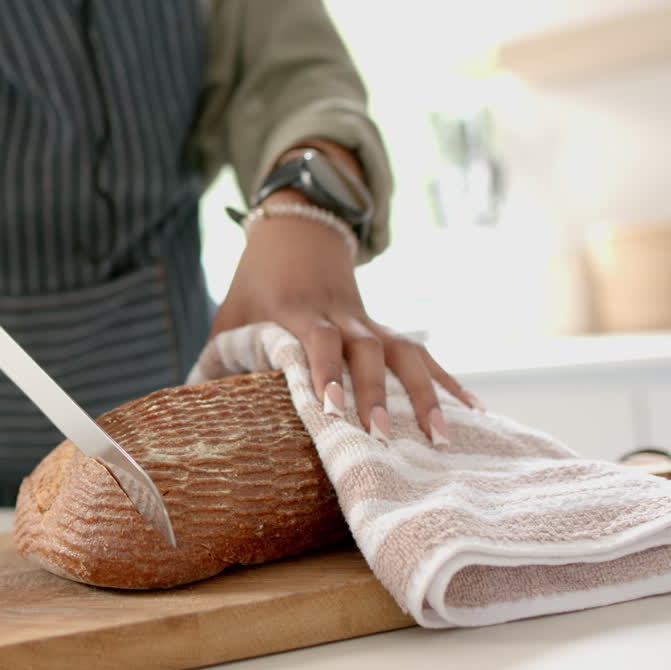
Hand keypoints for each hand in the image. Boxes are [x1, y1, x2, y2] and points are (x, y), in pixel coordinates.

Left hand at [210, 195, 479, 444]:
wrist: (298, 231)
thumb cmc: (254, 284)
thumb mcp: (231, 317)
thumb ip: (218, 359)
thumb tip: (196, 412)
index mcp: (297, 313)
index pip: (315, 341)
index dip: (322, 372)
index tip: (329, 408)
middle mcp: (341, 316)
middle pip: (366, 351)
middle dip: (375, 393)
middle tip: (380, 437)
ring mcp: (369, 322)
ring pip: (405, 352)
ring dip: (424, 394)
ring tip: (442, 437)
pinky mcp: (385, 329)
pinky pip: (422, 354)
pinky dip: (448, 381)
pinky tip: (473, 411)